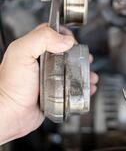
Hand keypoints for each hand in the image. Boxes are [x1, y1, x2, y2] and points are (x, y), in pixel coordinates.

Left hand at [0, 24, 97, 144]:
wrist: (9, 114)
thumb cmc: (9, 86)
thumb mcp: (21, 53)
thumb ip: (41, 39)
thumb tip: (65, 39)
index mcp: (35, 50)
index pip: (53, 35)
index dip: (66, 35)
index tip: (73, 42)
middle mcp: (43, 63)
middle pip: (67, 53)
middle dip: (80, 55)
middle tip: (85, 59)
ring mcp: (50, 78)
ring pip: (72, 71)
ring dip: (85, 72)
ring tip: (90, 76)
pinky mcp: (55, 92)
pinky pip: (73, 88)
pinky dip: (83, 88)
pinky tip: (87, 88)